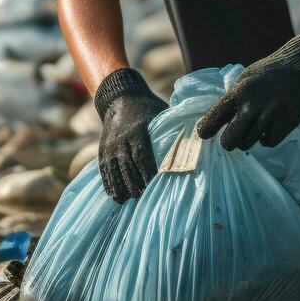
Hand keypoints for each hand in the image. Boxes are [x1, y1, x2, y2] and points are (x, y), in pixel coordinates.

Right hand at [93, 67, 167, 201]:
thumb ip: (173, 130)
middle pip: (128, 166)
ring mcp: (111, 146)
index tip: (155, 187)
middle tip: (143, 199)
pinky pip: (105, 169)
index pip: (143, 156)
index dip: (148, 173)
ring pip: (114, 170)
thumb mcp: (161, 114)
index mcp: (138, 131)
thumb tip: (197, 144)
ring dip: (121, 187)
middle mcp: (122, 139)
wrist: (120, 98)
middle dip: (135, 184)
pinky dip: (109, 183)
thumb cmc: (148, 108)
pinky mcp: (103, 150)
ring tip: (127, 202)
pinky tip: (116, 196)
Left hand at [196, 36, 299, 150]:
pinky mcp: (284, 125)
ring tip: (252, 128)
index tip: (203, 134)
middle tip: (230, 140)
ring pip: (249, 142)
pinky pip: (268, 142)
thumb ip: (234, 98)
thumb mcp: (246, 79)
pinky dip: (265, 138)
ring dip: (247, 139)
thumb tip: (217, 119)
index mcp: (240, 92)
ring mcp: (269, 117)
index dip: (207, 128)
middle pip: (231, 139)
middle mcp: (253, 106)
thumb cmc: (268, 75)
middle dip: (228, 142)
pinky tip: (268, 127)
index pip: (217, 114)